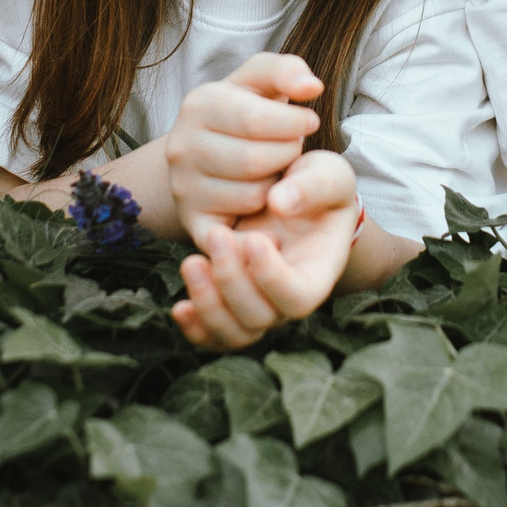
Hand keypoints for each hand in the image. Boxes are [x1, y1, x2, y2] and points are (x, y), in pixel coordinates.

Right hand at [161, 53, 321, 243]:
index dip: (294, 123)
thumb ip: (288, 71)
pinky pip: (238, 230)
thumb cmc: (246, 110)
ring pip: (252, 195)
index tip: (309, 122)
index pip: (257, 119)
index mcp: (199, 104)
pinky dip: (257, 224)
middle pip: (256, 160)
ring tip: (273, 169)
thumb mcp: (262, 81)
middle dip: (288, 153)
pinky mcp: (191, 221)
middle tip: (291, 147)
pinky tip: (268, 207)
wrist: (208, 151)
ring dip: (277, 185)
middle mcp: (181, 146)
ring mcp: (182, 186)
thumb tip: (312, 87)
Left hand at [172, 151, 361, 349]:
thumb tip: (280, 202)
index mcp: (317, 273)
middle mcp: (287, 298)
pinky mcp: (232, 300)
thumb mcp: (327, 173)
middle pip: (260, 318)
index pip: (298, 297)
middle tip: (218, 235)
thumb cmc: (316, 183)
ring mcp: (259, 303)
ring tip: (191, 263)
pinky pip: (214, 333)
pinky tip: (179, 308)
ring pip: (234, 333)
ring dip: (208, 304)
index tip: (254, 238)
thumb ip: (311, 186)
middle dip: (232, 281)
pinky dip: (195, 327)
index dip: (272, 277)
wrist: (289, 190)